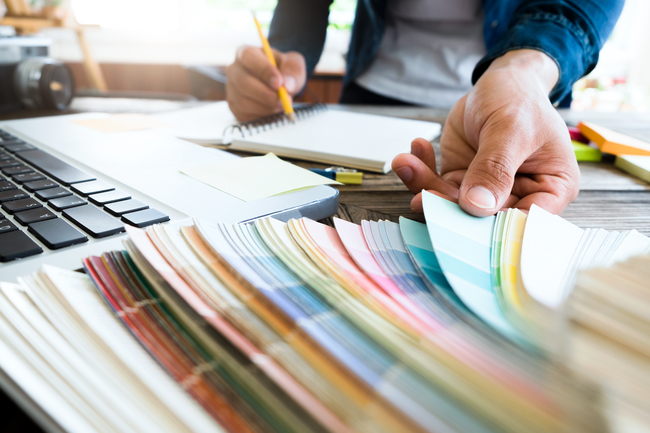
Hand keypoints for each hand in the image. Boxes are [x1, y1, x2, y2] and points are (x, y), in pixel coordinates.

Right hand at [226, 46, 306, 120]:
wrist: (278, 84)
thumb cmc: (283, 70)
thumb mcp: (293, 63)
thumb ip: (293, 71)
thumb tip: (288, 85)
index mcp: (246, 53)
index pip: (249, 58)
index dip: (264, 71)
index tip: (279, 83)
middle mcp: (234, 70)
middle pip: (243, 83)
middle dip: (266, 95)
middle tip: (284, 100)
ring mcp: (231, 89)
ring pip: (243, 102)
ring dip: (266, 107)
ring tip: (281, 105)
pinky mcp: (234, 106)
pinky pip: (244, 115)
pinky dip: (262, 116)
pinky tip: (273, 110)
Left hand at [392, 49, 579, 215]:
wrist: (501, 83)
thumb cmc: (520, 101)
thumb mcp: (512, 129)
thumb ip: (495, 168)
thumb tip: (476, 206)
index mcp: (551, 190)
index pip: (524, 222)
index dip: (494, 231)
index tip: (461, 222)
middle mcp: (519, 197)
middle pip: (482, 220)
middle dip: (447, 209)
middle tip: (420, 198)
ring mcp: (486, 192)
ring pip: (452, 205)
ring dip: (424, 187)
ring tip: (405, 164)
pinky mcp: (460, 181)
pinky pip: (436, 186)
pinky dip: (420, 173)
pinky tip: (414, 152)